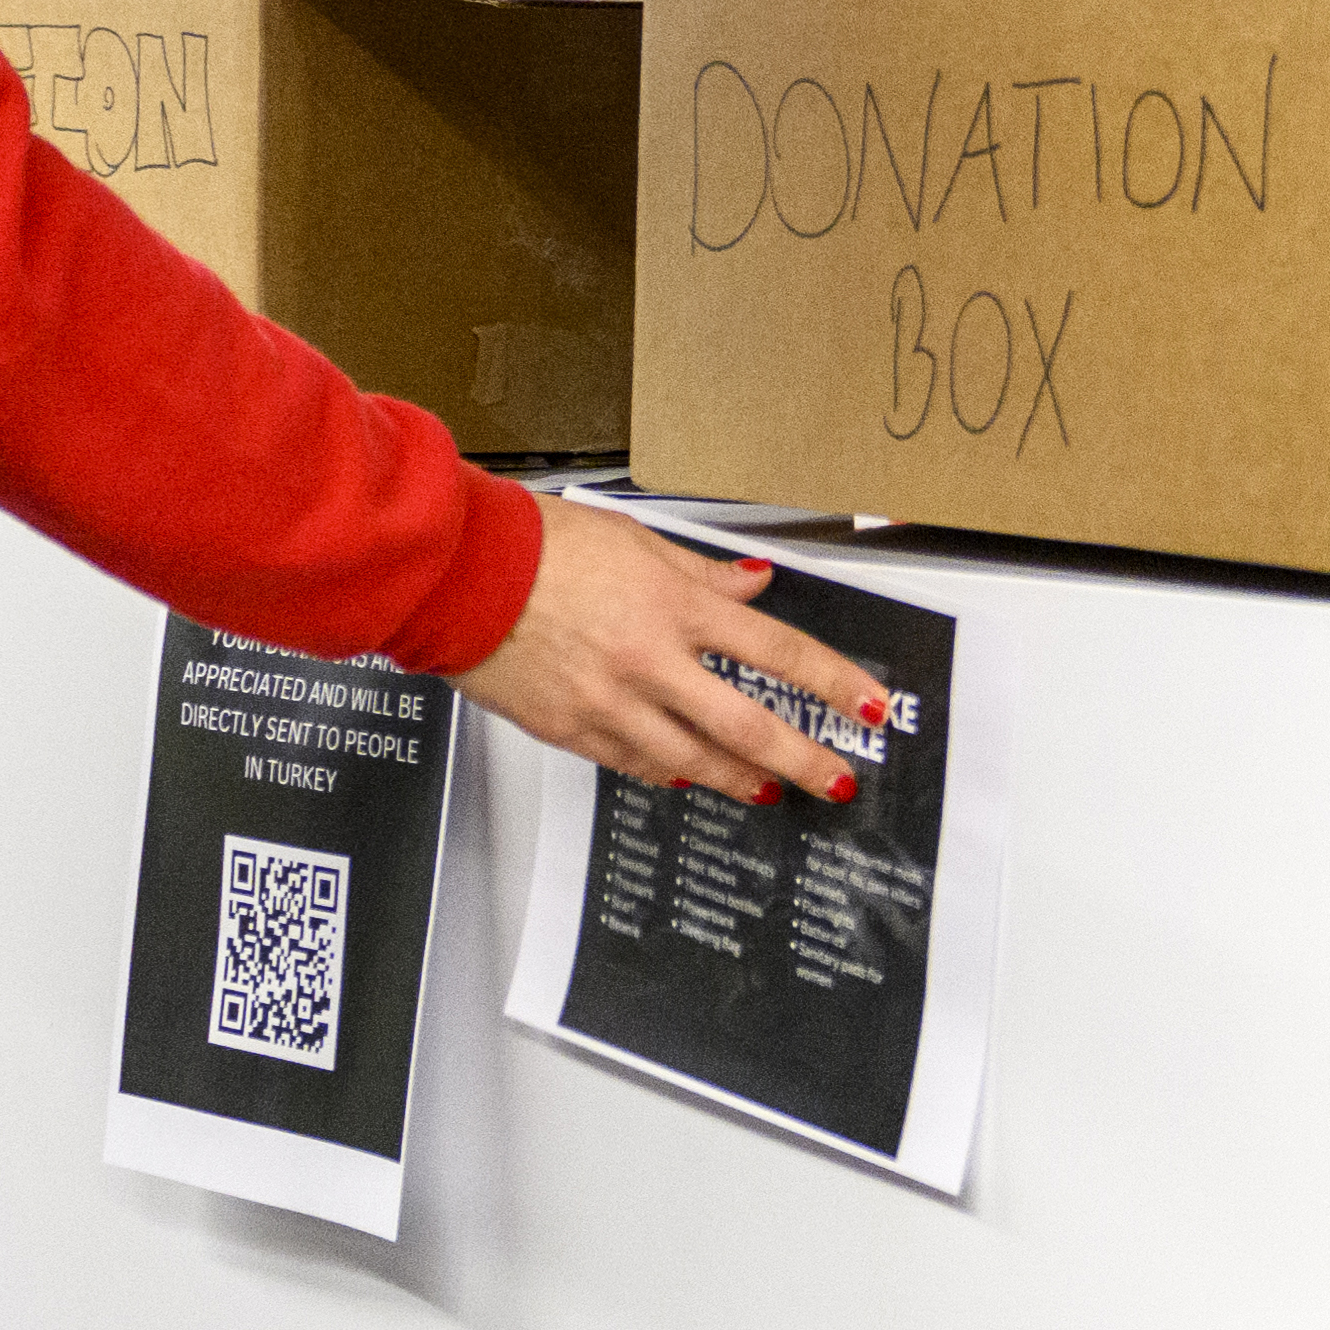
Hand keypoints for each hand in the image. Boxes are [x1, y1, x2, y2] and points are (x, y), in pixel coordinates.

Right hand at [455, 495, 878, 801]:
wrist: (461, 575)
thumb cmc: (539, 546)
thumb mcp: (638, 541)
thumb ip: (702, 574)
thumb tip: (753, 587)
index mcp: (674, 607)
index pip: (779, 653)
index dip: (834, 684)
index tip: (869, 707)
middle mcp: (650, 662)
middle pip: (748, 725)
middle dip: (803, 759)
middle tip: (834, 781)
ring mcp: (610, 704)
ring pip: (693, 759)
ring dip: (740, 779)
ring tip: (767, 788)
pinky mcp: (571, 731)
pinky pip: (636, 764)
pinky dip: (671, 773)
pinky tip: (688, 776)